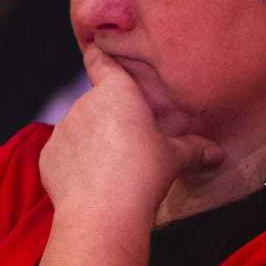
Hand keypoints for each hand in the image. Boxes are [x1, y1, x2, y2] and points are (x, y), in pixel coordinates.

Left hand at [37, 40, 222, 214]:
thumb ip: (193, 150)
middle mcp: (84, 104)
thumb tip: (217, 153)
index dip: (99, 57)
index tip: (97, 54)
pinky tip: (91, 185)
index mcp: (116, 93)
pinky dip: (73, 165)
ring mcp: (62, 129)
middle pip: (95, 104)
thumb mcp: (174, 158)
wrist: (103, 211)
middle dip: (107, 120)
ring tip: (110, 171)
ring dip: (89, 144)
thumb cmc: (142, 175)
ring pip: (78, 131)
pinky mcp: (48, 156)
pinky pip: (63, 155)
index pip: (100, 61)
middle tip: (127, 146)